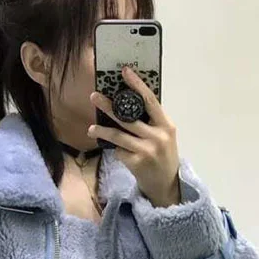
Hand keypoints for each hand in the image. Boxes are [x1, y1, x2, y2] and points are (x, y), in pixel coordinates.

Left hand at [87, 65, 181, 207]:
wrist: (166, 186)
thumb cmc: (163, 157)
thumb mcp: (164, 137)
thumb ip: (152, 122)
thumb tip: (129, 103)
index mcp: (166, 125)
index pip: (150, 100)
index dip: (137, 85)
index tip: (124, 72)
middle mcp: (158, 136)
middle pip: (129, 117)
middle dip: (109, 106)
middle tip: (94, 96)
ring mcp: (147, 150)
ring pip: (119, 136)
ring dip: (102, 131)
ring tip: (91, 129)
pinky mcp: (137, 163)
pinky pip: (119, 152)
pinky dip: (115, 150)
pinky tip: (116, 152)